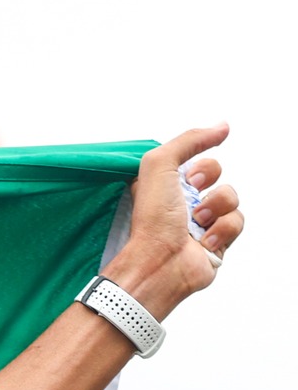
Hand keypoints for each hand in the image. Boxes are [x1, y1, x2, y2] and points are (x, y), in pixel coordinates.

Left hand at [108, 124, 244, 319]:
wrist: (160, 262)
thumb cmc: (152, 218)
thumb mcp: (159, 164)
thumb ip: (188, 140)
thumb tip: (222, 127)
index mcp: (166, 184)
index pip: (197, 159)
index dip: (199, 165)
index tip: (188, 177)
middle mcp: (182, 201)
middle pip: (218, 173)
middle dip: (209, 182)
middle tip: (191, 197)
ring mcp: (202, 221)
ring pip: (231, 197)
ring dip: (216, 207)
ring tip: (196, 224)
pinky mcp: (218, 240)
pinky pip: (237, 221)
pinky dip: (222, 229)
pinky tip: (205, 241)